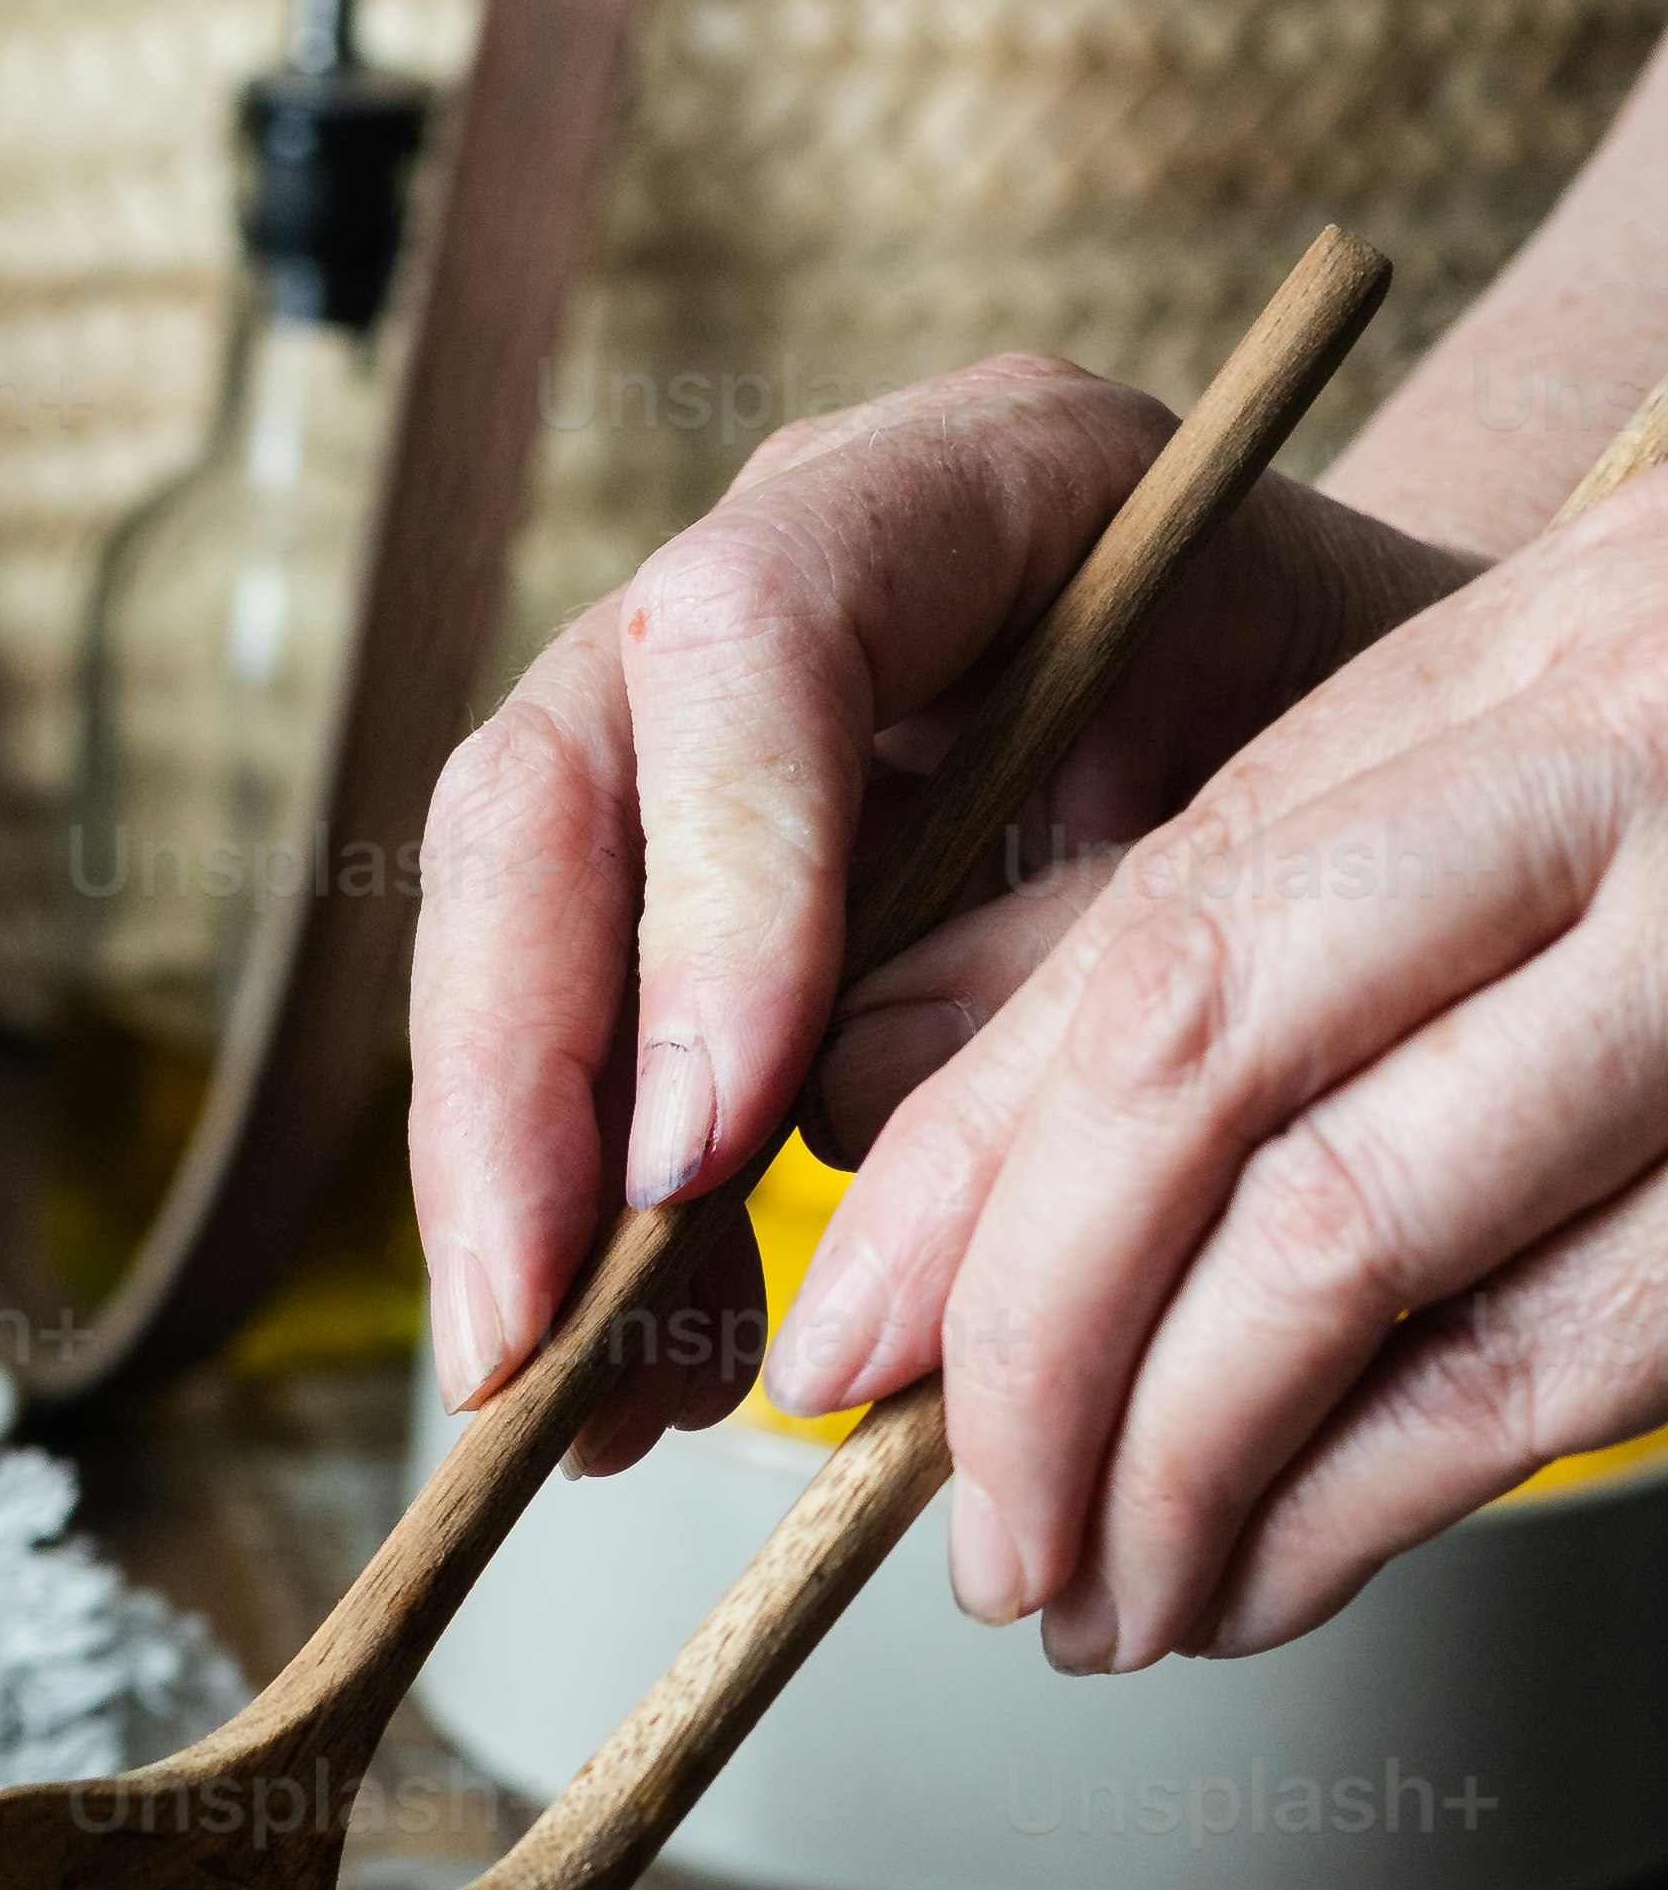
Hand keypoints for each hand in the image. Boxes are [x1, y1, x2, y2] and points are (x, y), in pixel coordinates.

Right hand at [406, 354, 1467, 1482]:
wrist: (1389, 772)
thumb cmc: (1373, 786)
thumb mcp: (1294, 847)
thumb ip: (1075, 959)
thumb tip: (811, 1150)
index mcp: (975, 484)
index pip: (745, 639)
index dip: (710, 899)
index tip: (714, 1145)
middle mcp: (785, 569)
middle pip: (544, 791)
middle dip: (512, 1089)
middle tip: (524, 1332)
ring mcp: (693, 718)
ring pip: (501, 929)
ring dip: (513, 1192)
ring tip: (572, 1406)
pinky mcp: (663, 871)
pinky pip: (555, 1047)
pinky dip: (576, 1231)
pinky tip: (628, 1382)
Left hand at [754, 479, 1667, 1656]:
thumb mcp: (1470, 794)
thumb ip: (1171, 918)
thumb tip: (847, 1105)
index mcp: (1531, 671)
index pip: (1155, 941)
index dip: (956, 1175)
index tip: (841, 1351)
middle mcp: (1643, 791)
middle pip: (1210, 1084)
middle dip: (1029, 1346)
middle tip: (959, 1528)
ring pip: (1350, 1252)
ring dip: (1166, 1474)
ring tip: (1087, 1595)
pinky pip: (1530, 1380)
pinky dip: (1342, 1519)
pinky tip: (1250, 1584)